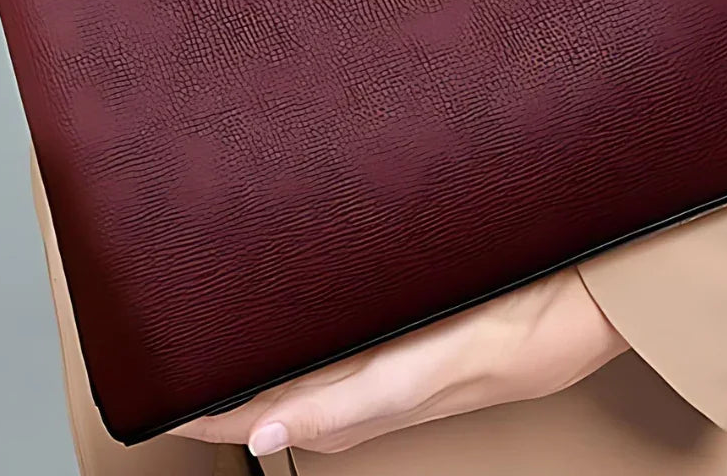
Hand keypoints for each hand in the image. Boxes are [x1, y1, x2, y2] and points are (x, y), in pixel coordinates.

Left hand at [170, 267, 627, 455]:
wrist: (576, 294)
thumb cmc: (514, 338)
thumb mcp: (426, 373)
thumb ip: (350, 403)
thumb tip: (269, 437)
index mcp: (357, 400)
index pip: (259, 416)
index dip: (202, 409)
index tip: (150, 393)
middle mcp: (359, 374)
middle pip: (269, 383)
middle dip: (216, 366)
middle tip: (161, 336)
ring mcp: (377, 343)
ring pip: (296, 350)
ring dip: (253, 338)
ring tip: (202, 309)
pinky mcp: (396, 312)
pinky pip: (330, 320)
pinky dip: (294, 314)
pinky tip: (280, 289)